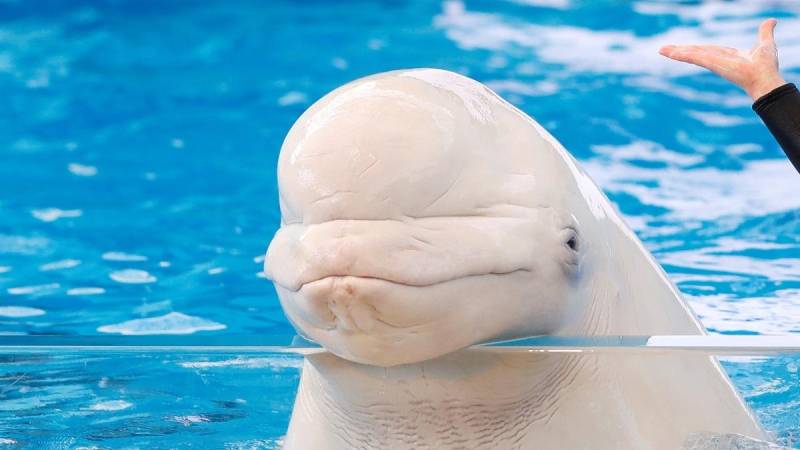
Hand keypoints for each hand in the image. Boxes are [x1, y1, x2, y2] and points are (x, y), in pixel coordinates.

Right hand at [659, 19, 785, 100]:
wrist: (765, 79)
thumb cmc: (766, 66)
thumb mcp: (765, 43)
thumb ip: (765, 32)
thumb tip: (771, 21)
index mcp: (727, 56)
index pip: (707, 50)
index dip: (695, 48)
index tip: (683, 48)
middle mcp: (716, 59)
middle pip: (695, 52)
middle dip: (680, 50)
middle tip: (664, 50)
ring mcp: (712, 61)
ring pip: (691, 54)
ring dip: (676, 52)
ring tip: (662, 50)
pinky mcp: (710, 62)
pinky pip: (692, 56)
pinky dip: (680, 54)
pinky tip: (669, 52)